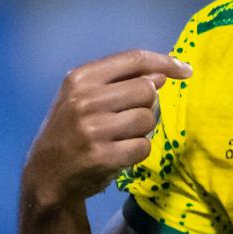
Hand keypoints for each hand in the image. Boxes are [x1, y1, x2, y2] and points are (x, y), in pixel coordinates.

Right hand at [22, 50, 189, 210]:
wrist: (47, 173)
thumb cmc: (70, 130)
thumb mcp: (84, 97)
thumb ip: (119, 82)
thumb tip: (161, 75)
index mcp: (81, 78)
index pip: (133, 60)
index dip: (164, 62)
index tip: (185, 70)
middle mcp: (85, 100)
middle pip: (146, 90)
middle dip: (148, 105)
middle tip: (130, 118)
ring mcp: (93, 129)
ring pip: (147, 120)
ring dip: (143, 131)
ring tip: (121, 137)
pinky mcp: (102, 156)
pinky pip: (143, 147)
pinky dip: (138, 152)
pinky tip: (120, 154)